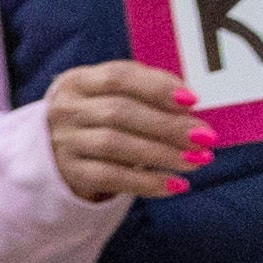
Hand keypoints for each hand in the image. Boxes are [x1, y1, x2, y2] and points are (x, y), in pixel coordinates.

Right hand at [43, 61, 209, 204]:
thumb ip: (148, 92)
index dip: (156, 87)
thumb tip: (192, 105)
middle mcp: (66, 109)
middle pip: (119, 112)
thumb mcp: (114, 95)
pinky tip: (175, 185)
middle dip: (167, 125)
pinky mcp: (71, 173)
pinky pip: (110, 178)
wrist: (58, 150)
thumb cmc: (101, 116)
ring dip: (161, 154)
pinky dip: (146, 182)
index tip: (193, 100)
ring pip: (114, 145)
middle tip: (205, 137)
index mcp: (79, 81)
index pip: (118, 77)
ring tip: (197, 161)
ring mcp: (65, 142)